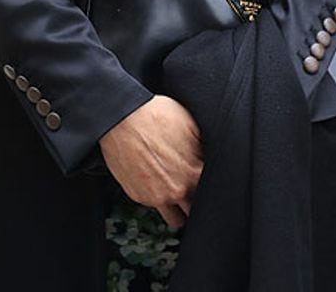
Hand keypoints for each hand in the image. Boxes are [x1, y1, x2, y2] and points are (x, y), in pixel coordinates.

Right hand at [98, 95, 202, 229]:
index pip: (214, 193)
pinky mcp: (138, 196)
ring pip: (176, 219)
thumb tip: (212, 155)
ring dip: (178, 209)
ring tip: (176, 193)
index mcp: (194, 174)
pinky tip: (155, 180)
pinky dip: (157, 197)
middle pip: (196, 210)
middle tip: (193, 188)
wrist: (121, 119)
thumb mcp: (191, 125)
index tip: (206, 177)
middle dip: (197, 201)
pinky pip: (154, 205)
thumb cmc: (156, 116)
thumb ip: (205, 148)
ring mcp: (156, 197)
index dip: (213, 185)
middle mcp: (177, 191)